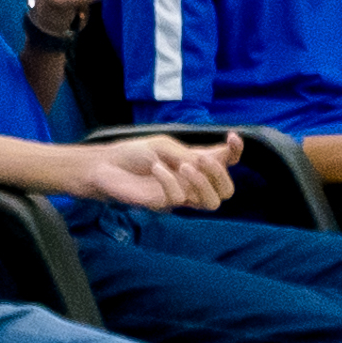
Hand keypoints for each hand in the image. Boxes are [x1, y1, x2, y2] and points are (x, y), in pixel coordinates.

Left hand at [72, 130, 235, 211]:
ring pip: (212, 202)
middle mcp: (192, 181)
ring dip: (202, 182)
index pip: (226, 161)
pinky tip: (157, 168)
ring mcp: (180, 195)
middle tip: (201, 160)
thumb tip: (210, 160)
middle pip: (227, 190)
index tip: (233, 138)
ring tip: (184, 166)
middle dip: (220, 174)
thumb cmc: (133, 154)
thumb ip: (188, 153)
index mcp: (195, 162)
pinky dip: (170, 180)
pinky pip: (178, 198)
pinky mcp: (163, 204)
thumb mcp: (164, 146)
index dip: (235, 152)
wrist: (106, 166)